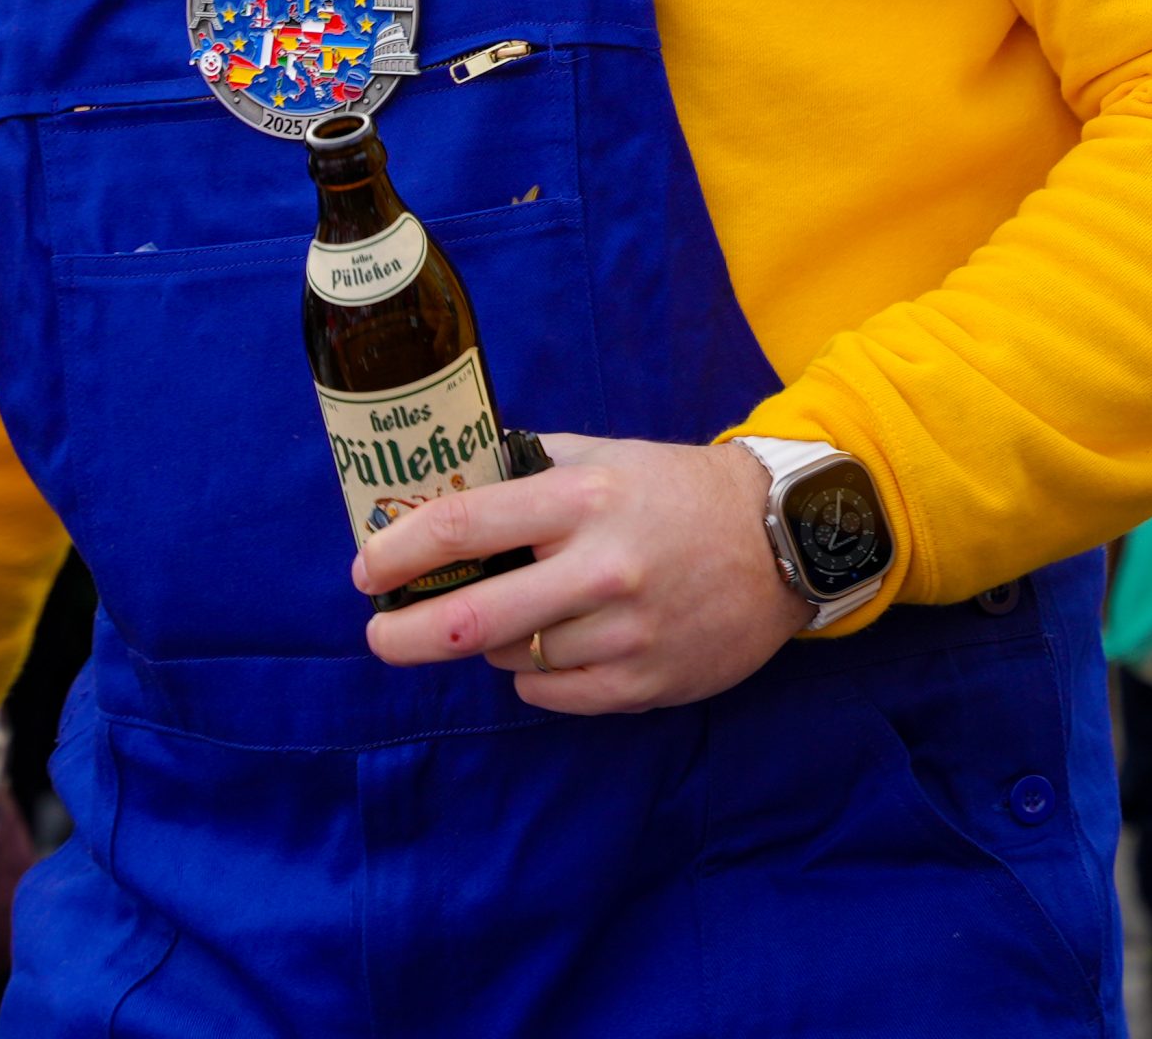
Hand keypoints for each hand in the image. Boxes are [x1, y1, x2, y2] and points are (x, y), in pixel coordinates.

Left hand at [357, 432, 800, 712]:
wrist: (785, 541)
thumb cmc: (681, 493)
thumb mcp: (609, 456)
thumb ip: (532, 468)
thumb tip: (450, 479)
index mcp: (584, 499)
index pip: (466, 525)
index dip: (400, 551)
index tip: (366, 569)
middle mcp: (602, 567)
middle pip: (472, 619)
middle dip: (405, 634)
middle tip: (379, 636)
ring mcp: (626, 632)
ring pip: (515, 658)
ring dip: (494, 644)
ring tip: (514, 619)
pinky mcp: (647, 682)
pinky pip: (555, 695)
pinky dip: (538, 679)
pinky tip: (554, 650)